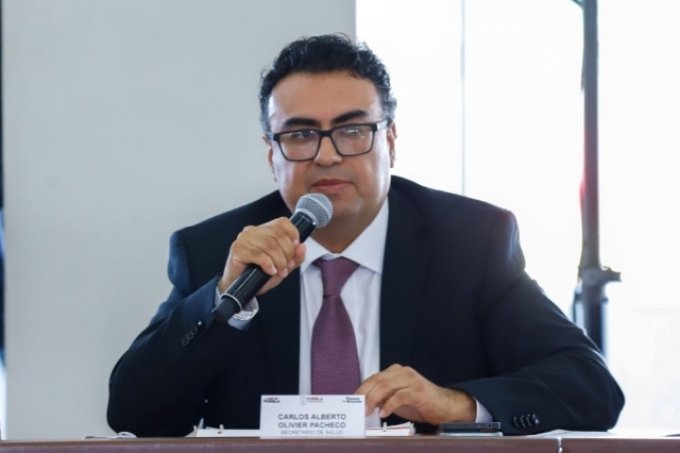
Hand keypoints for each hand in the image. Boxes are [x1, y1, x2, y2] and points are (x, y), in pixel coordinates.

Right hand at [218, 217, 305, 295]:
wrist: (238, 288)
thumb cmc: (257, 275)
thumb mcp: (281, 267)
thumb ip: (294, 258)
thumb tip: (303, 246)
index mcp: (264, 230)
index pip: (282, 223)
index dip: (293, 234)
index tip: (296, 248)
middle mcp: (253, 230)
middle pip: (278, 235)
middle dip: (287, 253)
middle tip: (287, 267)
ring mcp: (244, 239)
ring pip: (269, 245)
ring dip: (279, 261)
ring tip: (279, 272)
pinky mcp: (237, 249)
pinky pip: (258, 254)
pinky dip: (268, 264)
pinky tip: (270, 271)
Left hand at [356, 364, 475, 424]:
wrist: (444, 406)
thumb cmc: (419, 403)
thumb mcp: (396, 399)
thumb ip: (382, 397)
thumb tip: (364, 403)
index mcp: (395, 372)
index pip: (373, 378)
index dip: (361, 389)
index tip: (352, 401)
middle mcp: (402, 372)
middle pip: (377, 380)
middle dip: (364, 394)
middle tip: (357, 407)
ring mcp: (411, 379)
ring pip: (386, 385)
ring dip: (373, 399)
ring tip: (367, 410)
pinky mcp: (418, 390)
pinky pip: (400, 395)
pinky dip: (389, 404)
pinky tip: (384, 413)